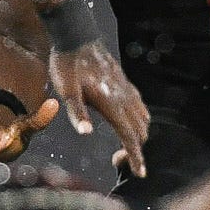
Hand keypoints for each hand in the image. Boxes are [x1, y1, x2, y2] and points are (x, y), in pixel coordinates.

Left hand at [46, 39, 149, 177]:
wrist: (76, 35)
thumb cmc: (68, 64)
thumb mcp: (67, 90)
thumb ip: (77, 112)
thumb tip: (85, 133)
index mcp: (112, 104)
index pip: (130, 136)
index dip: (136, 157)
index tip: (140, 173)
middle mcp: (124, 98)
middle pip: (140, 131)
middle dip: (135, 151)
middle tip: (118, 162)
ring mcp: (126, 90)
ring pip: (143, 119)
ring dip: (138, 136)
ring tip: (124, 147)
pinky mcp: (124, 83)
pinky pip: (140, 106)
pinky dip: (139, 121)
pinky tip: (129, 123)